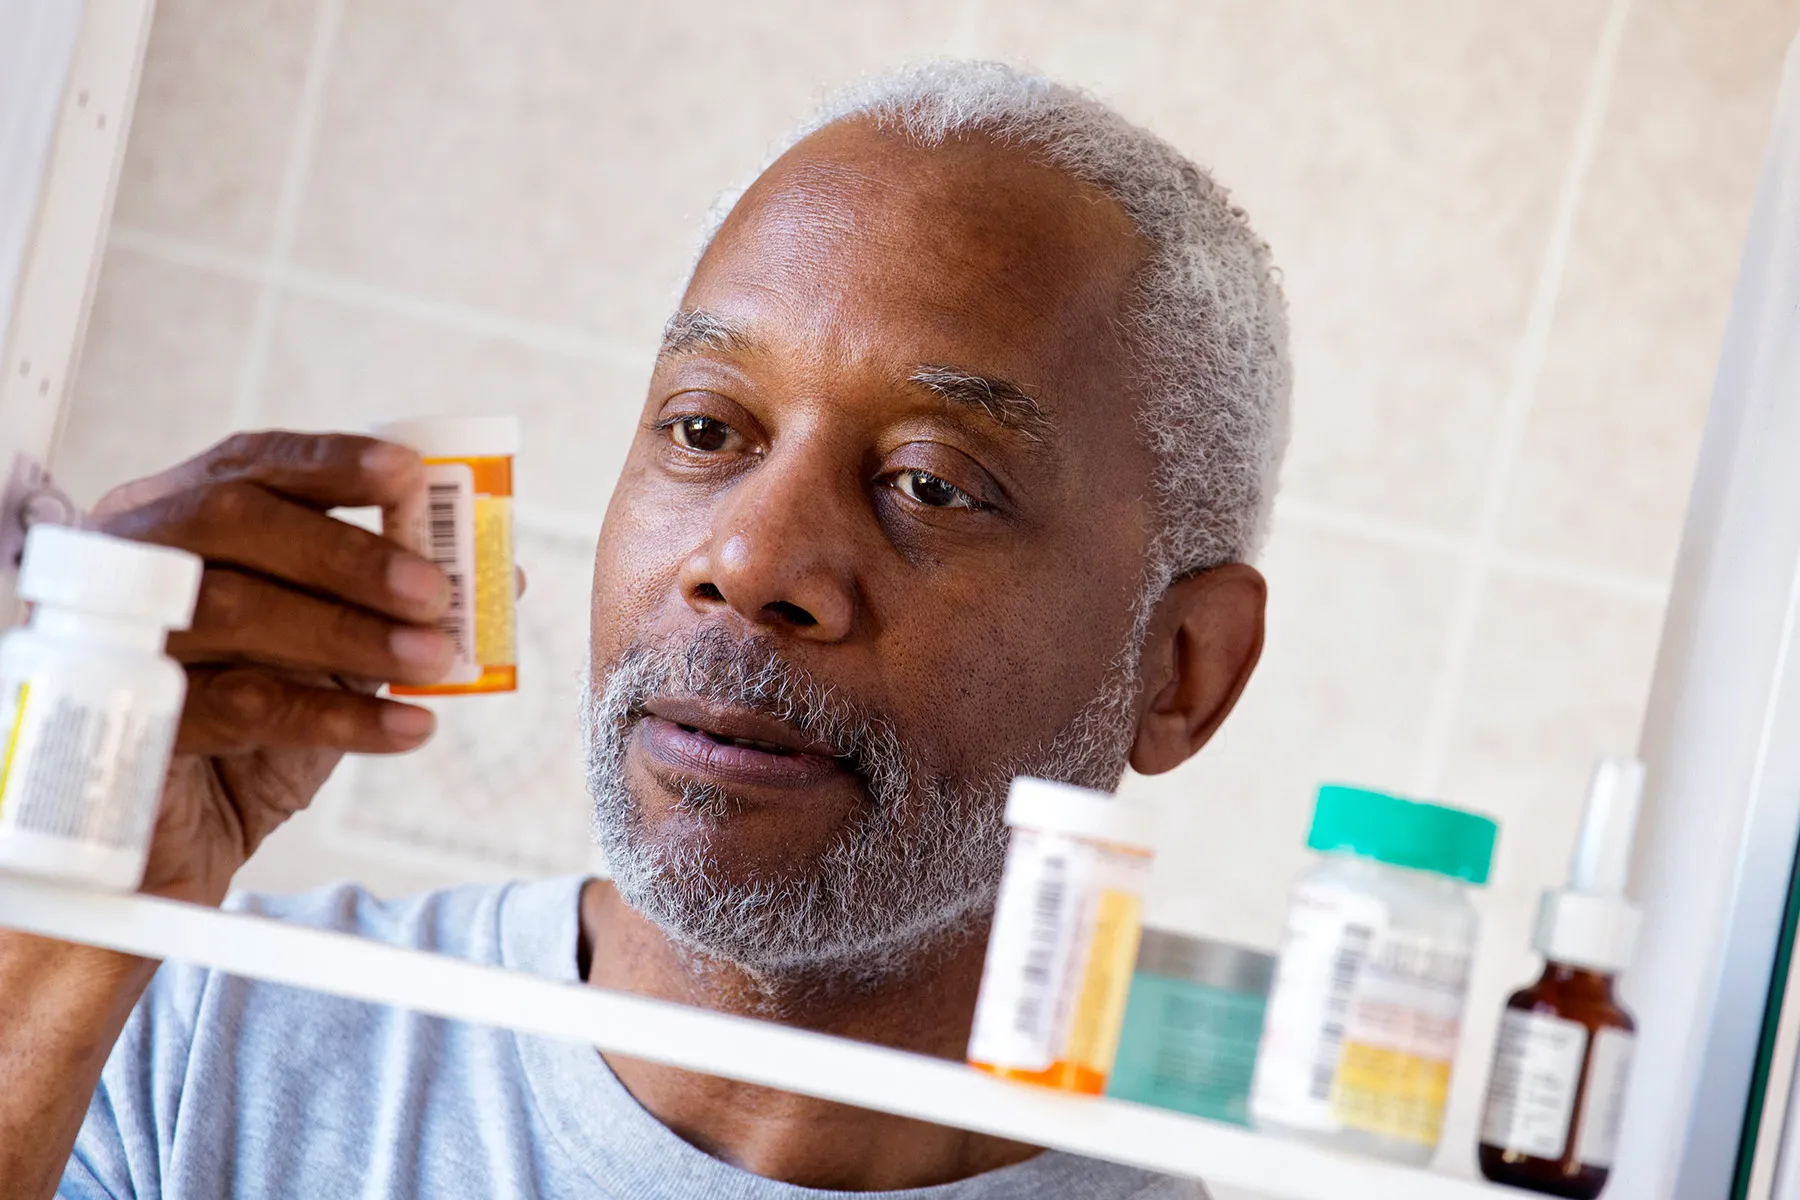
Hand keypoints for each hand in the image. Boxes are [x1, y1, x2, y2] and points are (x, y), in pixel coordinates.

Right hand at [88, 431, 456, 905]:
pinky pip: (244, 706)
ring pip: (234, 607)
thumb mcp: (334, 651)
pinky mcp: (131, 720)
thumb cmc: (257, 723)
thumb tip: (502, 575)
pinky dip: (342, 715)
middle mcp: (128, 563)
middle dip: (347, 552)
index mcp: (173, 519)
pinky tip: (409, 727)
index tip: (409, 473)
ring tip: (437, 660)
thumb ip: (395, 604)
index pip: (246, 465)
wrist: (188, 841)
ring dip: (353, 632)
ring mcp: (115, 634)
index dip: (328, 463)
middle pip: (230, 519)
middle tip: (436, 592)